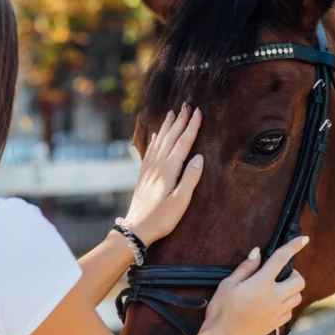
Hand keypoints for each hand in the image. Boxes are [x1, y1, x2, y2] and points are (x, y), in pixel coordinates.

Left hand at [123, 104, 202, 244]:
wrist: (136, 229)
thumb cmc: (161, 219)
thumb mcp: (180, 202)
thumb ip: (190, 178)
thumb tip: (199, 157)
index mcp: (169, 170)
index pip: (183, 143)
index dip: (191, 127)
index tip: (198, 112)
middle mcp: (157, 166)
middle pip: (170, 138)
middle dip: (179, 121)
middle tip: (186, 105)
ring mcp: (149, 170)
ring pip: (159, 142)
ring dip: (166, 126)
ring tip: (171, 113)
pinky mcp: (143, 176)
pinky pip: (149, 151)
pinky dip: (153, 140)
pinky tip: (154, 135)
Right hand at [203, 237, 308, 334]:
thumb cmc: (222, 311)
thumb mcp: (228, 284)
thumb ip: (246, 268)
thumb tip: (257, 253)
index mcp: (262, 283)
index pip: (282, 259)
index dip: (294, 246)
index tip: (304, 239)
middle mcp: (274, 297)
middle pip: (299, 281)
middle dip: (295, 274)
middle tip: (282, 274)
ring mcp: (277, 312)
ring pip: (297, 297)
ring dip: (292, 290)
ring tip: (279, 289)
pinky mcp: (276, 324)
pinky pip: (290, 311)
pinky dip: (287, 305)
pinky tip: (275, 304)